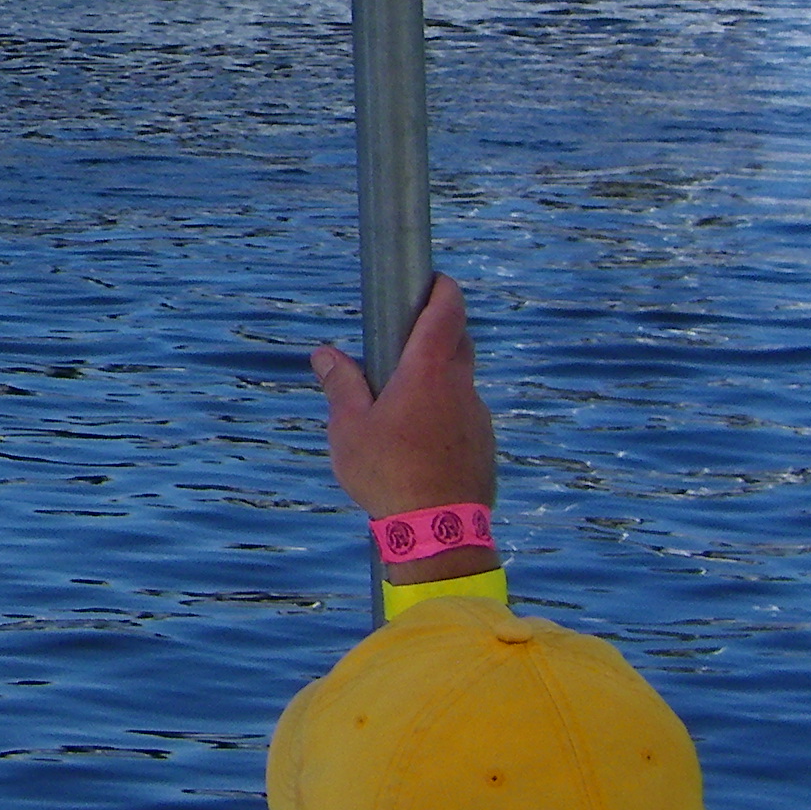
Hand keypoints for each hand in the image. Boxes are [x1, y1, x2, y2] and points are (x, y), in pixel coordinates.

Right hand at [307, 275, 498, 573]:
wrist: (438, 531)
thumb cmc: (388, 473)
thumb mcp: (350, 428)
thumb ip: (340, 384)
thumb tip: (325, 353)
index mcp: (428, 371)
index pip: (447, 311)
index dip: (443, 288)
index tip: (433, 278)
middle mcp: (461, 387)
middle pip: (459, 342)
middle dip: (439, 330)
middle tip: (406, 337)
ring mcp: (478, 417)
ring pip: (461, 383)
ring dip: (439, 380)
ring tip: (403, 404)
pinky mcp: (484, 445)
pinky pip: (465, 417)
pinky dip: (446, 415)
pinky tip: (420, 441)